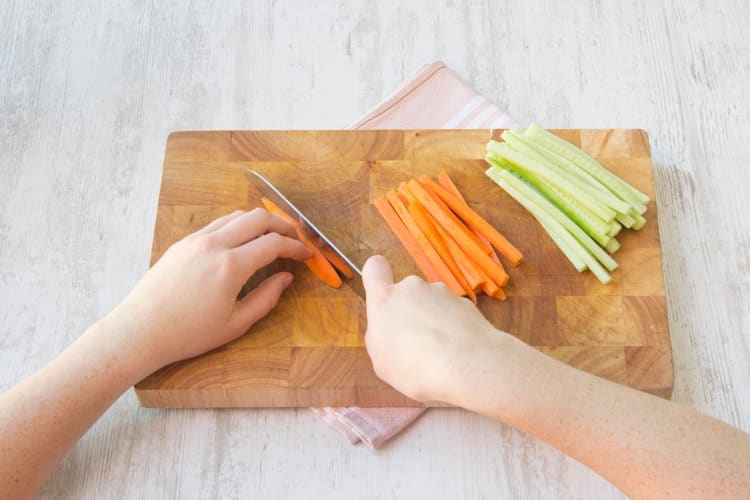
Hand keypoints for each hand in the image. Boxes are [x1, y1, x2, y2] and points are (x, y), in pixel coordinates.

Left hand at [108, 209, 311, 371]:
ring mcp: (196, 240)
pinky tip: (242, 244)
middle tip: (294, 239)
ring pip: (236, 216)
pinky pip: (217, 224)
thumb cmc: (187, 334)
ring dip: (259, 222)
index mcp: (230, 266)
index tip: (306, 255)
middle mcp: (214, 244)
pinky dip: (237, 227)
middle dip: (282, 225)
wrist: (140, 331)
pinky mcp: (182, 243)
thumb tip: (286, 279)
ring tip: (271, 239)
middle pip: (258, 217)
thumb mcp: (235, 323)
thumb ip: (266, 298)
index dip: (295, 247)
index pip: (273, 243)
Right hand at [362, 255, 511, 403]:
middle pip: (406, 292)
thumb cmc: (416, 368)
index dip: (378, 275)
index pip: (375, 267)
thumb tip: (388, 330)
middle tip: (415, 343)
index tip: (383, 293)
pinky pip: (452, 312)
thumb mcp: (382, 362)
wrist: (468, 365)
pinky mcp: (464, 302)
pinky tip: (457, 350)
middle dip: (410, 312)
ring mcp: (441, 292)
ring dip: (432, 320)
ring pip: (431, 303)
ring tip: (440, 352)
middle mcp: (412, 288)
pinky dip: (452, 327)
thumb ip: (380, 338)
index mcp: (385, 300)